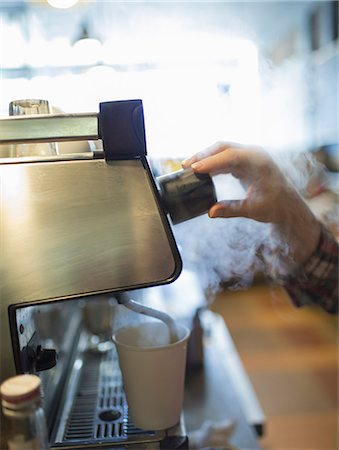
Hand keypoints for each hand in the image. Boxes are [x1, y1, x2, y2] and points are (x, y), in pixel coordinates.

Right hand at [182, 142, 320, 264]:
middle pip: (223, 148)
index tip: (194, 169)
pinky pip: (224, 158)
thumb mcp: (253, 209)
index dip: (210, 162)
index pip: (230, 156)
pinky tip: (200, 171)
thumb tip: (210, 212)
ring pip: (222, 151)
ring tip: (187, 167)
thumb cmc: (276, 206)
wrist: (288, 206)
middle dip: (203, 155)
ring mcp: (249, 156)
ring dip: (205, 158)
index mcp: (259, 161)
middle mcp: (254, 154)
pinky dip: (211, 163)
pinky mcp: (244, 162)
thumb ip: (231, 209)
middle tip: (185, 166)